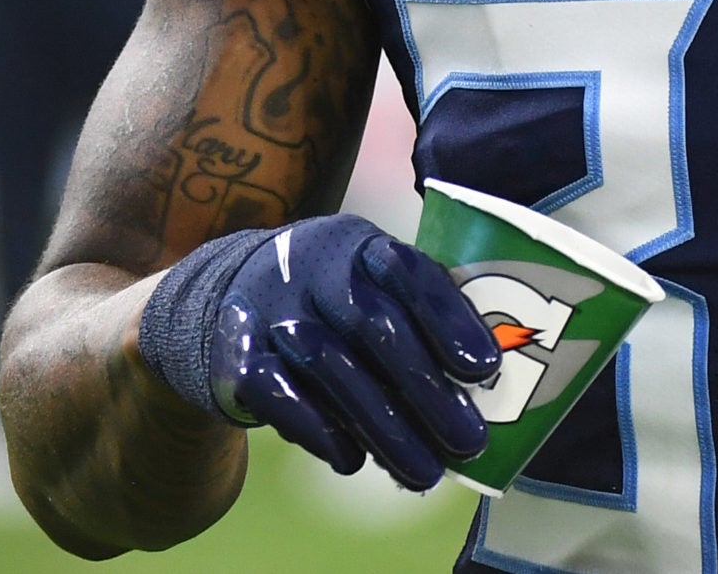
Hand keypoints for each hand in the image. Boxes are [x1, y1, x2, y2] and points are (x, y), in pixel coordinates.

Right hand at [204, 215, 501, 488]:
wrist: (231, 301)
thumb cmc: (332, 301)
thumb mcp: (372, 286)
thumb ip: (419, 319)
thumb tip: (482, 382)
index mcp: (361, 245)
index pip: (409, 272)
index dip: (448, 319)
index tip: (485, 370)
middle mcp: (314, 270)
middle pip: (374, 325)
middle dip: (426, 389)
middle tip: (468, 442)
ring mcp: (271, 311)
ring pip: (332, 367)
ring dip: (384, 426)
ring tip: (424, 473)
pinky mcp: (237, 358)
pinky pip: (281, 396)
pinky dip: (320, 430)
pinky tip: (353, 459)